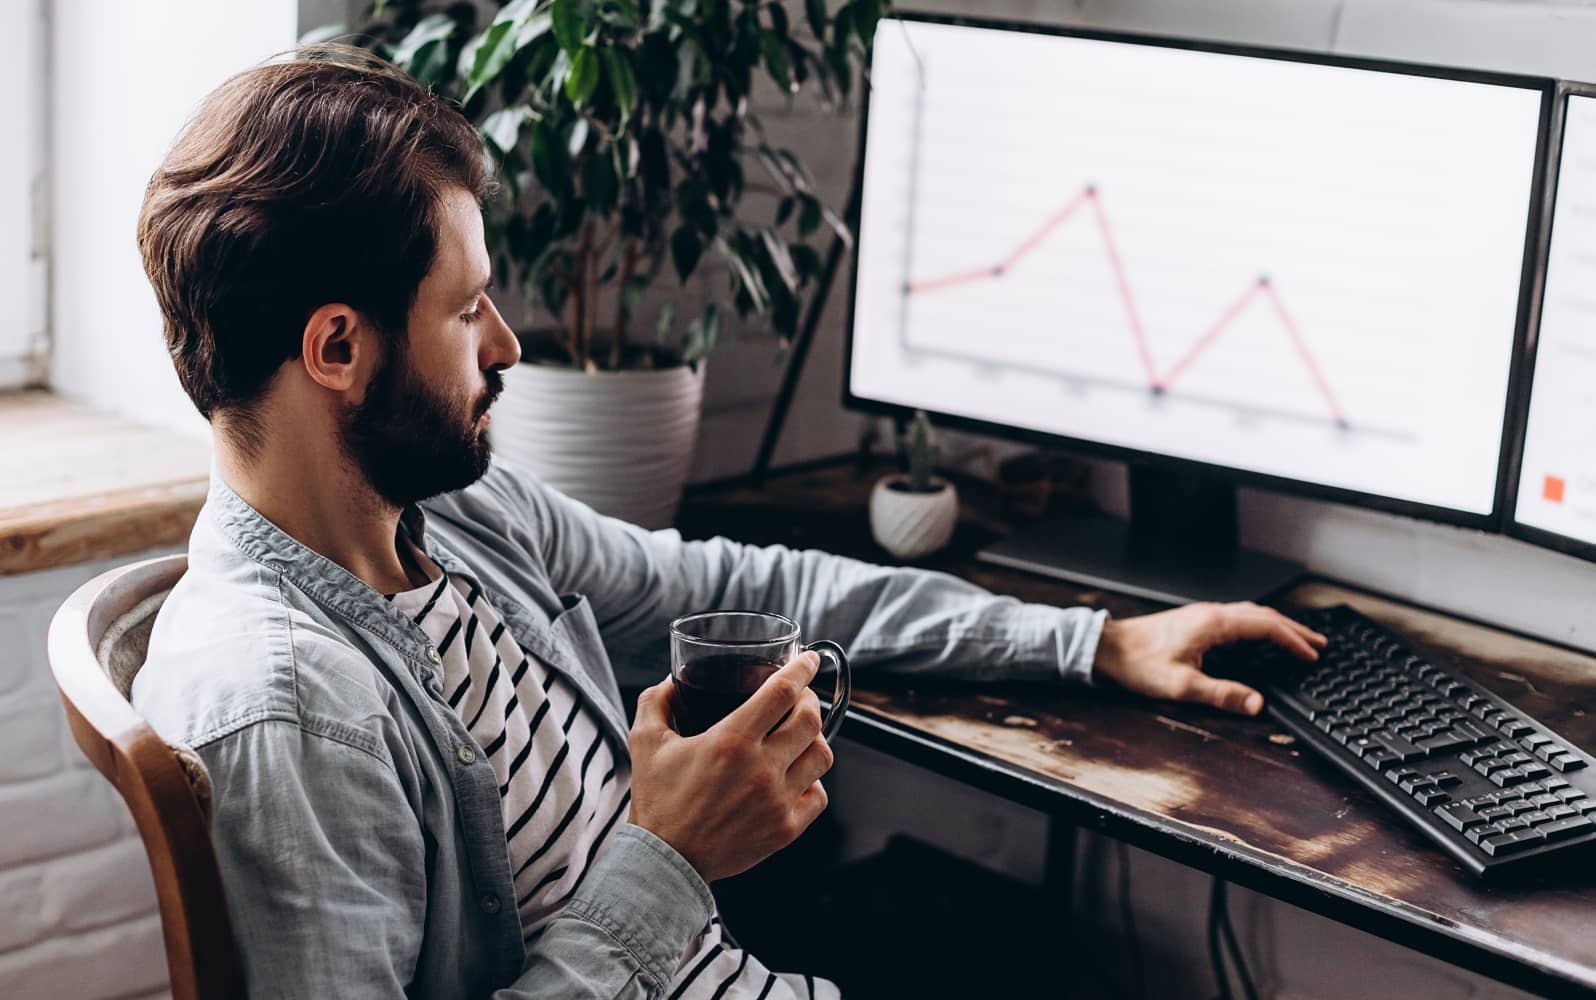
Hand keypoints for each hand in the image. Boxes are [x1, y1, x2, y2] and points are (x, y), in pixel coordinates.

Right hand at [627, 651, 834, 881]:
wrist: (666, 861)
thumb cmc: (657, 801)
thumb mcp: (645, 743)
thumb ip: (656, 702)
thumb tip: (672, 681)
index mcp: (731, 741)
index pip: (782, 691)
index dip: (802, 669)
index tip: (810, 659)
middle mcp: (761, 769)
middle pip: (810, 720)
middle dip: (810, 700)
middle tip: (800, 698)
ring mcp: (778, 801)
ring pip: (821, 756)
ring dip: (814, 740)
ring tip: (799, 737)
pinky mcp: (786, 830)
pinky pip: (818, 796)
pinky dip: (812, 782)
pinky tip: (795, 777)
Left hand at [1091, 602, 1326, 715]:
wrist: (1108, 648)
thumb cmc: (1138, 664)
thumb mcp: (1182, 686)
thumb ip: (1222, 694)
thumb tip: (1257, 704)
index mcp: (1213, 624)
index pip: (1266, 626)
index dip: (1293, 640)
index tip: (1312, 655)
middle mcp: (1211, 614)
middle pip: (1263, 616)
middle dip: (1294, 630)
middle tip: (1318, 644)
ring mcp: (1203, 615)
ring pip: (1251, 614)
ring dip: (1278, 625)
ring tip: (1298, 638)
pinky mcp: (1195, 620)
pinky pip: (1238, 617)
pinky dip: (1259, 625)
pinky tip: (1260, 635)